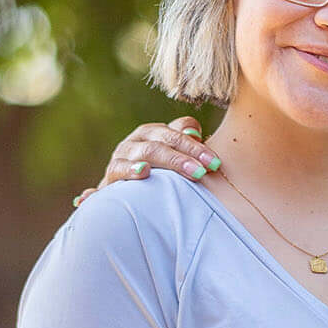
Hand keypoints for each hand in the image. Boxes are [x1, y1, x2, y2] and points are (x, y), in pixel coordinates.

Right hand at [86, 116, 219, 194]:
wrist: (125, 198)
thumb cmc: (158, 177)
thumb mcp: (174, 160)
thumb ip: (186, 145)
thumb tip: (196, 132)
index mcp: (156, 133)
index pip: (179, 129)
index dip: (197, 144)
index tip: (215, 162)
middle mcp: (139, 140)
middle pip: (164, 140)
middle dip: (187, 154)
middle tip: (207, 169)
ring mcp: (123, 155)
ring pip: (146, 152)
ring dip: (170, 161)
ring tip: (188, 172)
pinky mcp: (112, 173)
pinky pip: (119, 169)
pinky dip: (130, 169)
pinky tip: (144, 173)